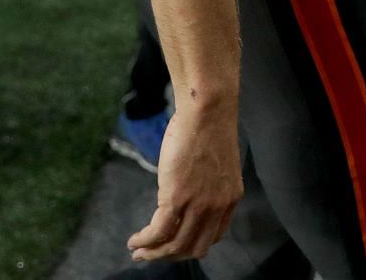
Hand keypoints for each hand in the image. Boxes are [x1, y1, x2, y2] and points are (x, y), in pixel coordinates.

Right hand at [128, 103, 242, 262]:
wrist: (207, 110)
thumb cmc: (208, 126)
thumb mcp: (216, 163)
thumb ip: (207, 184)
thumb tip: (187, 192)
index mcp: (230, 199)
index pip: (213, 237)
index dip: (193, 245)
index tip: (176, 243)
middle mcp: (217, 207)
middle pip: (194, 248)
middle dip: (172, 256)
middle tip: (153, 254)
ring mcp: (198, 205)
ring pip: (174, 246)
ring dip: (154, 254)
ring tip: (139, 252)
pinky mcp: (177, 198)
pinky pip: (158, 233)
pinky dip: (144, 242)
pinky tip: (135, 241)